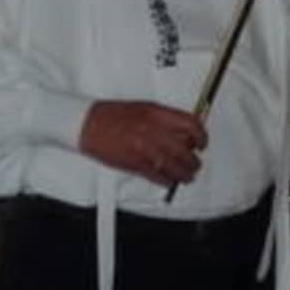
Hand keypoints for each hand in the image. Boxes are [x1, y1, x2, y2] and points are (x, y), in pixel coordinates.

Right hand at [79, 100, 205, 187]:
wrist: (87, 124)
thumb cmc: (110, 115)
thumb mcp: (142, 108)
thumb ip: (164, 119)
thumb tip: (182, 131)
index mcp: (155, 114)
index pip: (190, 125)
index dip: (201, 137)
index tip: (202, 143)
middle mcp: (153, 131)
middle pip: (185, 150)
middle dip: (193, 161)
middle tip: (194, 164)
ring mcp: (144, 148)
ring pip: (175, 167)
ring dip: (184, 174)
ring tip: (186, 176)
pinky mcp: (135, 164)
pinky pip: (159, 176)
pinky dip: (167, 181)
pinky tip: (168, 180)